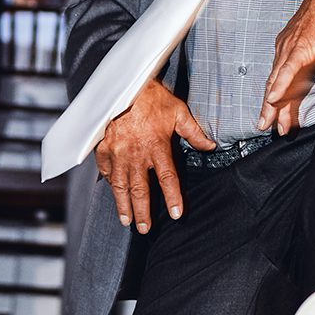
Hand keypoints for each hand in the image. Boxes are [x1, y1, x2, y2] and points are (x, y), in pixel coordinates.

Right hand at [94, 80, 214, 231]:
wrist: (123, 85)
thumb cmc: (152, 98)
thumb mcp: (178, 112)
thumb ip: (194, 132)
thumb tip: (211, 146)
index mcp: (157, 147)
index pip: (167, 179)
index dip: (172, 198)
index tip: (176, 214)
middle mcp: (136, 154)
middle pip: (140, 190)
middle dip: (143, 212)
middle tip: (144, 228)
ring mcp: (117, 153)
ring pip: (120, 185)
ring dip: (124, 205)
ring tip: (126, 220)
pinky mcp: (103, 148)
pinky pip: (106, 170)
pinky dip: (110, 183)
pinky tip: (113, 192)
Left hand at [257, 0, 314, 135]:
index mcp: (292, 51)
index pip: (283, 81)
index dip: (281, 100)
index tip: (279, 119)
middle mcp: (287, 51)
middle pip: (276, 84)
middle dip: (272, 108)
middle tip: (266, 127)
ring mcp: (291, 48)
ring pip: (278, 80)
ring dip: (273, 103)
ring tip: (268, 122)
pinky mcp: (300, 46)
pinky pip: (287, 69)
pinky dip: (280, 85)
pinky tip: (273, 99)